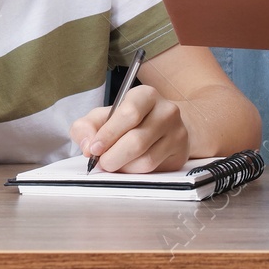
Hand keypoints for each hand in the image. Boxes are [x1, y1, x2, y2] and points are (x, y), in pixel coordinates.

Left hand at [70, 85, 188, 172]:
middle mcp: (167, 111)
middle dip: (113, 157)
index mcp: (146, 95)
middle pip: (136, 141)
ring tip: (116, 162)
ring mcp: (177, 132)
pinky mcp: (181, 153)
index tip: (94, 149)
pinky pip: (154, 170)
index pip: (129, 114)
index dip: (109, 134)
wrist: (163, 127)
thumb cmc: (129, 121)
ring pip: (145, 160)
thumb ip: (87, 126)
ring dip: (124, 167)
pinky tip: (130, 165)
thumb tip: (87, 146)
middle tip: (102, 162)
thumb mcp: (104, 116)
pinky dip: (135, 172)